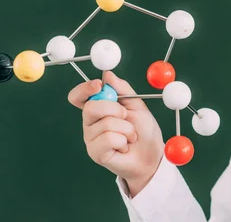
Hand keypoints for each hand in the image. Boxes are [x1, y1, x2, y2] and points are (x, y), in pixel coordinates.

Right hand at [68, 71, 164, 195]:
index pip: (79, 96)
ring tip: (130, 136)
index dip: (84, 89)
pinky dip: (123, 141)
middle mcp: (90, 122)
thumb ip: (123, 90)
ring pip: (105, 123)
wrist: (152, 155)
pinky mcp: (95, 152)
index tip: (99, 85)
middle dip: (115, 109)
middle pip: (90, 107)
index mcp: (98, 107)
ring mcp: (91, 138)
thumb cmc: (144, 130)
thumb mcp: (137, 105)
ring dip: (126, 128)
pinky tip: (124, 146)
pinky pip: (108, 138)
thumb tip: (108, 75)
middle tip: (127, 116)